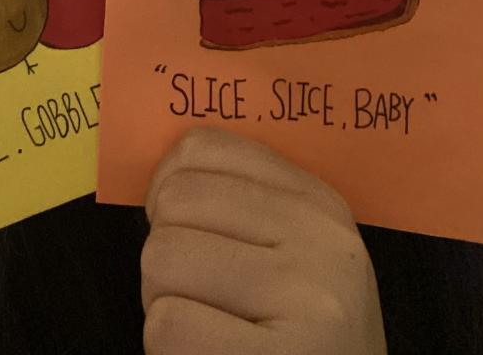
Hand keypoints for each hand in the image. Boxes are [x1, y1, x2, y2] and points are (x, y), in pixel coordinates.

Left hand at [141, 128, 386, 354]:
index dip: (168, 186)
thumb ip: (242, 206)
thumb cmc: (300, 343)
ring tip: (210, 333)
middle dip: (166, 255)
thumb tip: (161, 170)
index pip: (204, 148)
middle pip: (174, 203)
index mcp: (321, 205)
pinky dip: (171, 352)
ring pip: (162, 260)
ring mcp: (306, 298)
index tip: (179, 224)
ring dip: (164, 305)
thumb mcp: (295, 260)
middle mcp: (321, 240)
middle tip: (201, 299)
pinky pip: (168, 326)